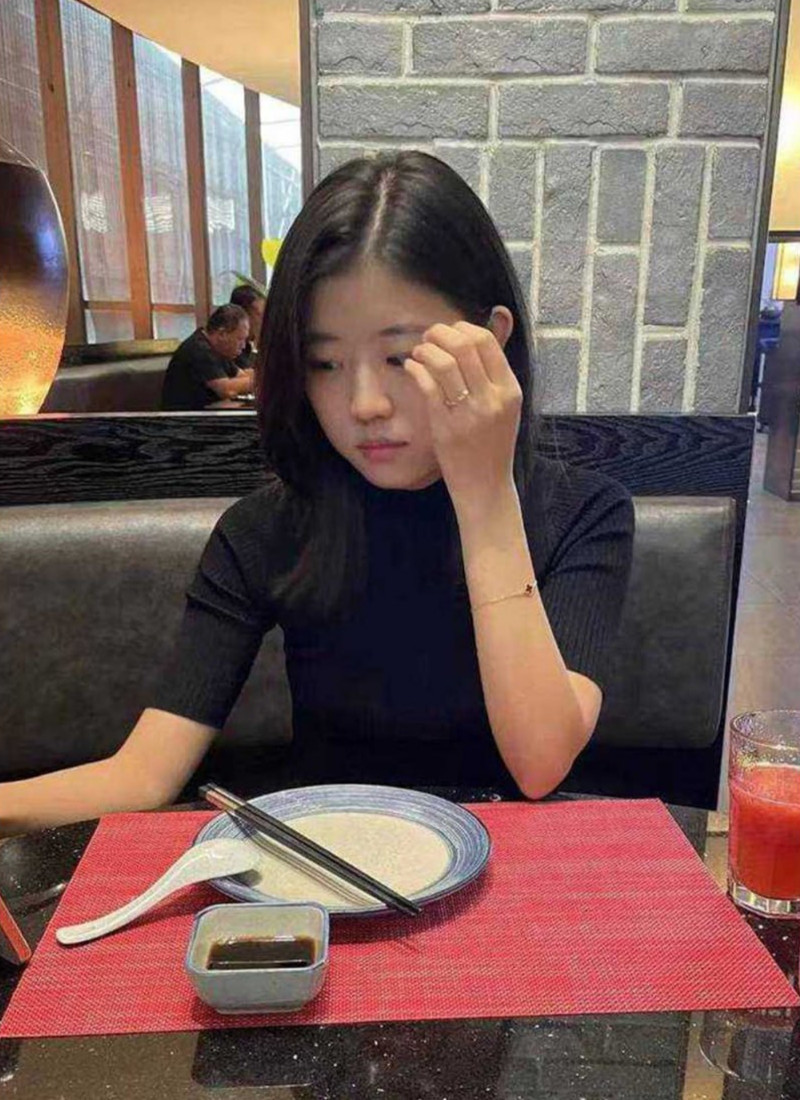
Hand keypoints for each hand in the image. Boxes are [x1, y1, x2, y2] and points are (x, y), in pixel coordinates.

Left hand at [404, 321, 521, 512]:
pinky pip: (427, 385)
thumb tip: (500, 315)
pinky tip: (411, 367)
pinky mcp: (446, 426)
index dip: (462, 328)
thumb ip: (495, 367)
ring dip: (425, 349)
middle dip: (440, 333)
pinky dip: (416, 369)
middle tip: (428, 336)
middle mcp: (492, 399)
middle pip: (464, 346)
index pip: (486, 342)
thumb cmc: (492, 443)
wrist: (485, 484)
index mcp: (510, 390)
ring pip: (444, 363)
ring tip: (419, 352)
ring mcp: (469, 414)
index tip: (449, 332)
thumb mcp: (505, 404)